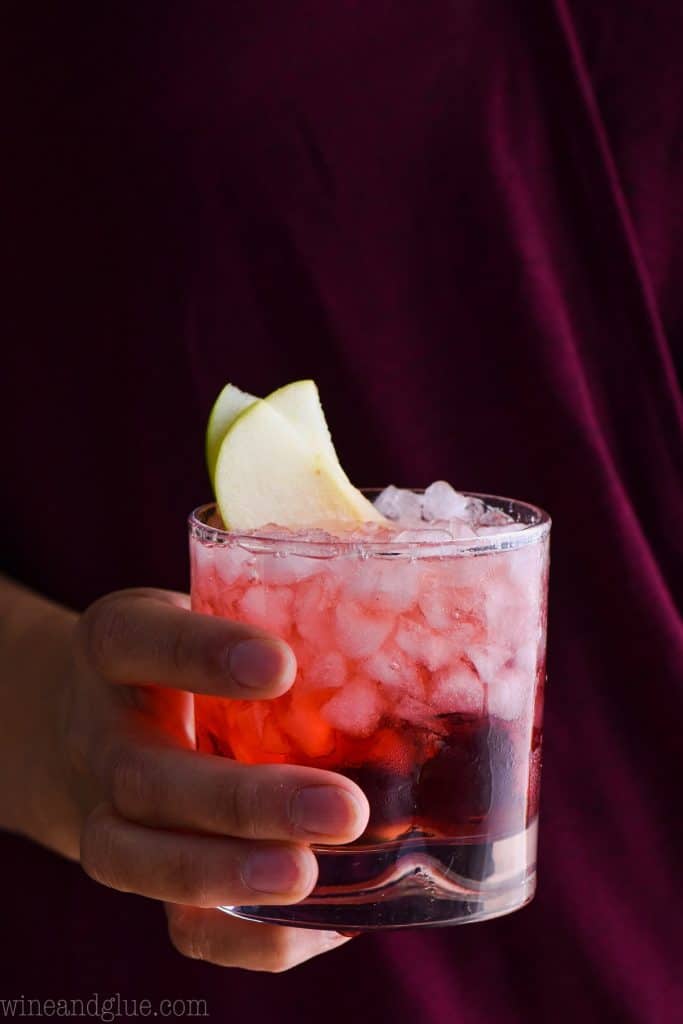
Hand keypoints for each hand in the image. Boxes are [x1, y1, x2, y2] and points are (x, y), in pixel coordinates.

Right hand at [60, 588, 368, 970]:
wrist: (101, 717)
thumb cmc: (189, 652)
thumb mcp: (209, 608)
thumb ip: (279, 616)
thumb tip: (417, 631)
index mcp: (115, 648)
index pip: (137, 640)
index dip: (201, 655)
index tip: (281, 666)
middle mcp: (100, 736)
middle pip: (146, 778)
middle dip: (244, 802)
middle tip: (344, 809)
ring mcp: (107, 815)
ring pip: (135, 859)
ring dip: (227, 875)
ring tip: (310, 878)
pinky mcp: (145, 877)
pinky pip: (178, 924)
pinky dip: (248, 937)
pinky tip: (323, 924)